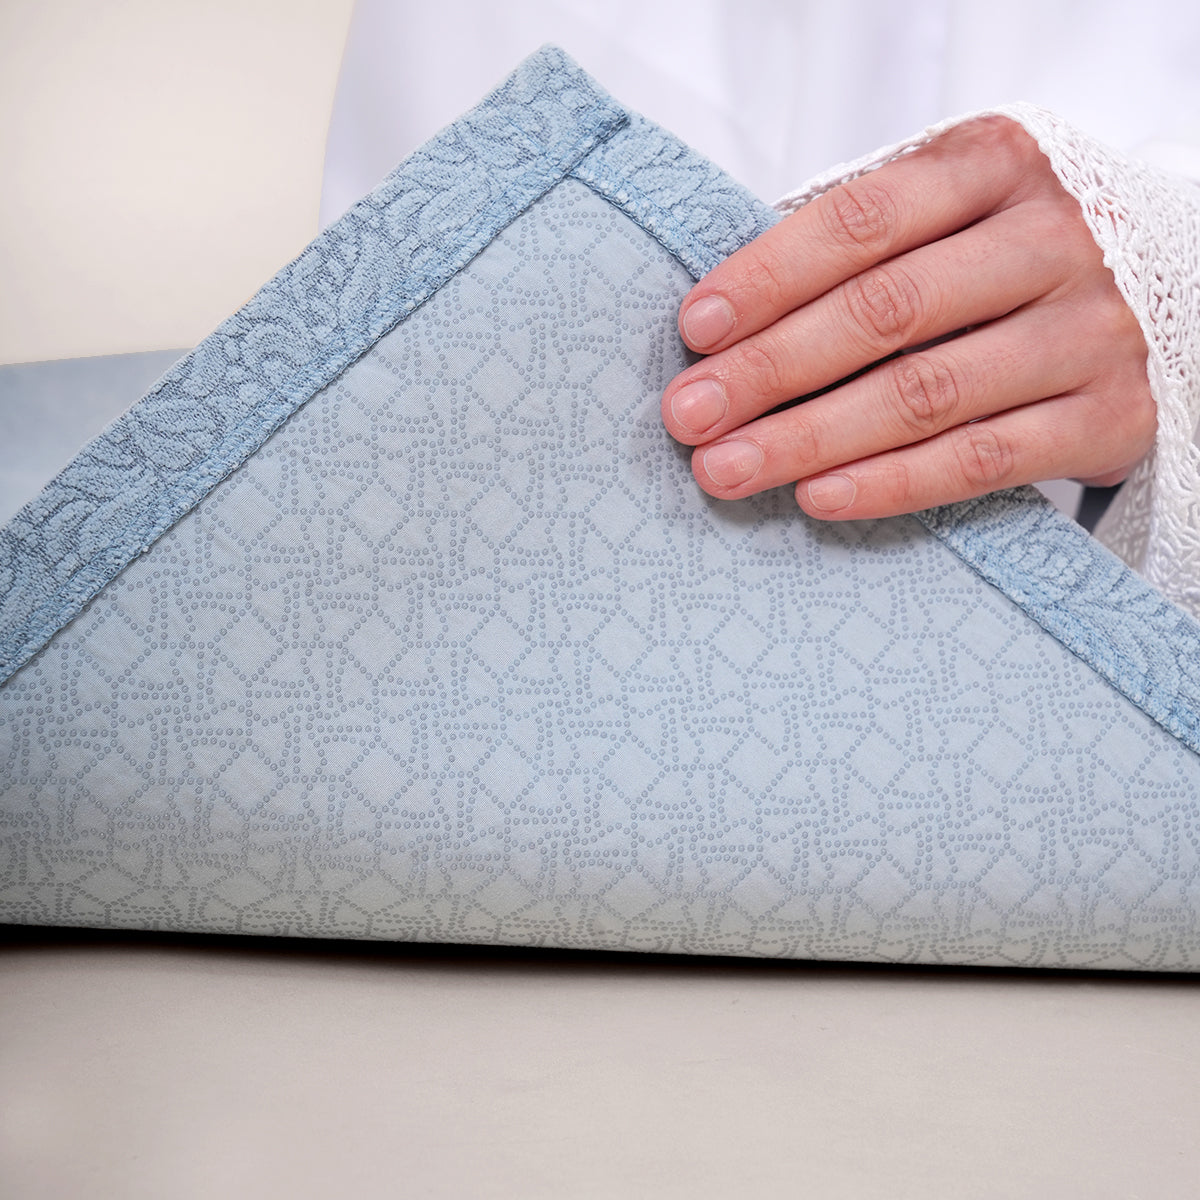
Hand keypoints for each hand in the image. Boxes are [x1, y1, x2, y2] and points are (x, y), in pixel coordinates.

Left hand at [661, 117, 1153, 518]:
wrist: (1158, 289)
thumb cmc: (1002, 254)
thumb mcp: (945, 214)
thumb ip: (857, 249)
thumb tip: (720, 325)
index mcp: (994, 167)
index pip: (862, 220)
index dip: (770, 276)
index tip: (694, 329)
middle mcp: (1053, 238)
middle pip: (886, 310)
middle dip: (771, 368)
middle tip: (688, 415)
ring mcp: (1090, 329)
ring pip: (927, 393)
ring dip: (810, 438)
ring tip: (726, 470)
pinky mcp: (1110, 416)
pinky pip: (982, 460)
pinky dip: (891, 483)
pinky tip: (817, 497)